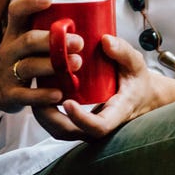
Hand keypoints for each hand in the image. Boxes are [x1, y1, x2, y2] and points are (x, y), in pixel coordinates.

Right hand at [0, 0, 83, 111]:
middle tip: (79, 42)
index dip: (30, 4)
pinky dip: (42, 95)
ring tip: (77, 63)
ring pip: (29, 66)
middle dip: (54, 40)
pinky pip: (26, 95)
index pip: (16, 12)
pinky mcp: (9, 94)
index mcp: (14, 33)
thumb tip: (89, 19)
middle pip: (28, 41)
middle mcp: (10, 50)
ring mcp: (8, 72)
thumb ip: (46, 32)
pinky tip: (59, 94)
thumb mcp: (22, 42)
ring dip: (53, 64)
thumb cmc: (18, 59)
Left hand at [33, 35, 159, 140]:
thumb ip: (123, 52)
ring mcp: (87, 127)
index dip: (81, 119)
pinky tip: (36, 91)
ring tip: (32, 92)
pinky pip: (57, 124)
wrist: (142, 96)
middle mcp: (100, 126)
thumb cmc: (137, 80)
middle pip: (71, 133)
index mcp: (117, 114)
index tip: (67, 102)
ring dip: (43, 115)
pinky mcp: (78, 124)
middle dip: (50, 118)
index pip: (99, 127)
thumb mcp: (136, 64)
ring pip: (60, 131)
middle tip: (36, 97)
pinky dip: (45, 112)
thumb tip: (105, 41)